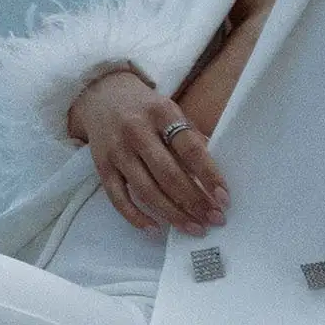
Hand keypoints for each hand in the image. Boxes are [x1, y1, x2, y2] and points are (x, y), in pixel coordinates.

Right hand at [67, 69, 229, 236]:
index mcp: (161, 113)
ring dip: (172, 214)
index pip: (190, 148)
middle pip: (169, 174)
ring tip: (193, 227)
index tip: (223, 199)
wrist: (101, 94)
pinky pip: (118, 198)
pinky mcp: (102, 166)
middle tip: (214, 220)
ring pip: (146, 190)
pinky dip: (136, 217)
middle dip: (194, 201)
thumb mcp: (170, 110)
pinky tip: (155, 229)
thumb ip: (190, 137)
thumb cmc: (145, 107)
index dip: (209, 175)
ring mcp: (117, 150)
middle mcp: (137, 131)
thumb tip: (212, 173)